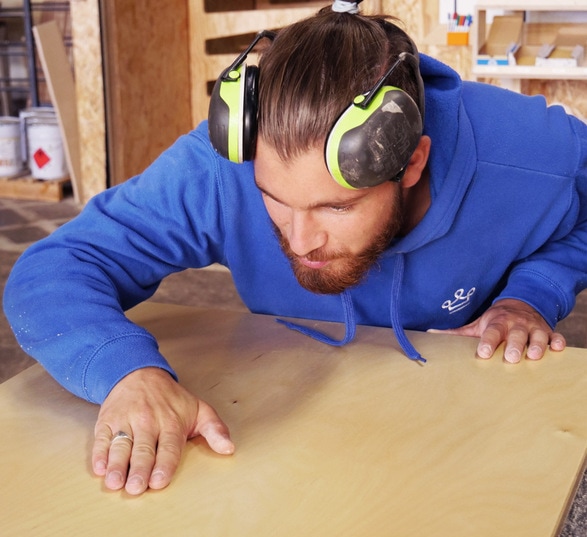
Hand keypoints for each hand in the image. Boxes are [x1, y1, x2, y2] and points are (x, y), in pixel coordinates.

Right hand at [91, 367, 233, 494]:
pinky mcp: (108, 420)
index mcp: (172, 422)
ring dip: (118, 464)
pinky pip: (102, 438)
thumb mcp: (199, 409)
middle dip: (139, 469)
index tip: (159, 481)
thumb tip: (229, 448)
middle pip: (144, 449)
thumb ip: (215, 430)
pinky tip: (100, 467)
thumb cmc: (171, 399)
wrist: (139, 373)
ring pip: (122, 445)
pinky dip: (100, 453)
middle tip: (136, 487)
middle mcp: (148, 421)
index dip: (164, 464)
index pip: (168, 447)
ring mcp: (126, 420)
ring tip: (115, 481)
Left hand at [432, 298, 565, 362]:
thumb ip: (456, 332)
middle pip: (516, 334)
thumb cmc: (495, 322)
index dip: (487, 342)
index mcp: (497, 323)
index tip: (483, 353)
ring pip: (537, 336)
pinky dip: (558, 342)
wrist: (520, 306)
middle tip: (512, 358)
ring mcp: (533, 328)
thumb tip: (429, 333)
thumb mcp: (477, 325)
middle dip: (514, 345)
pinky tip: (558, 348)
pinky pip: (556, 336)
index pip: (491, 332)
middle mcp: (516, 324)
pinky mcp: (548, 332)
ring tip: (534, 356)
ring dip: (537, 345)